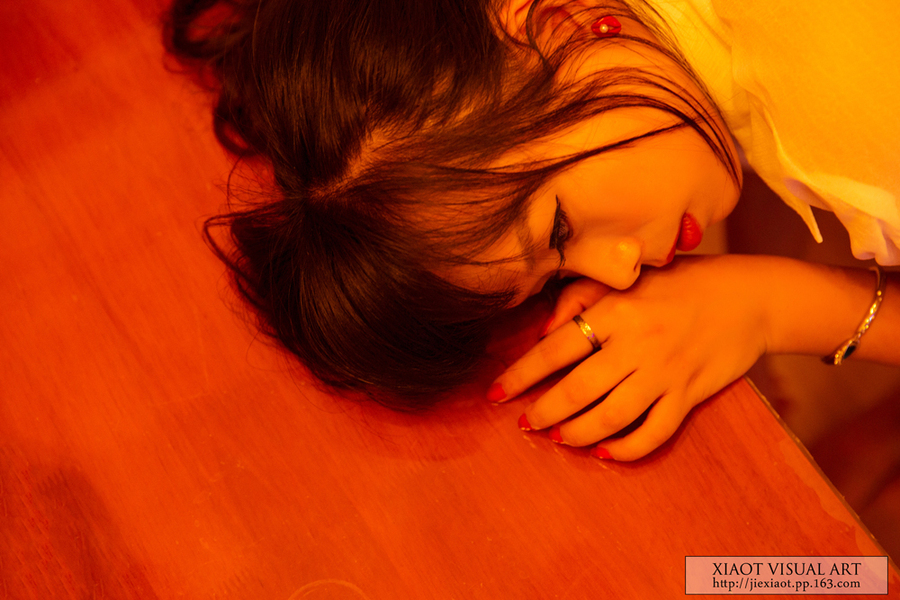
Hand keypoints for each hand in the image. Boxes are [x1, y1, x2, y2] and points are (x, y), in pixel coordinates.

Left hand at [492, 255, 768, 460]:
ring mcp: (665, 373)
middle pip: (577, 390)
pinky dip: (626, 449)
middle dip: (543, 411)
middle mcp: (637, 344)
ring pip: (610, 417)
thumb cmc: (683, 281)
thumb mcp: (628, 275)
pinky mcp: (690, 395)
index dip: (520, 375)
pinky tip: (604, 452)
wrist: (751, 296)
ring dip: (577, 433)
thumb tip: (545, 332)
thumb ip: (581, 296)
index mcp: (616, 310)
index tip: (496, 394)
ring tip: (557, 437)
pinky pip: (653, 433)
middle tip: (525, 423)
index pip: (555, 350)